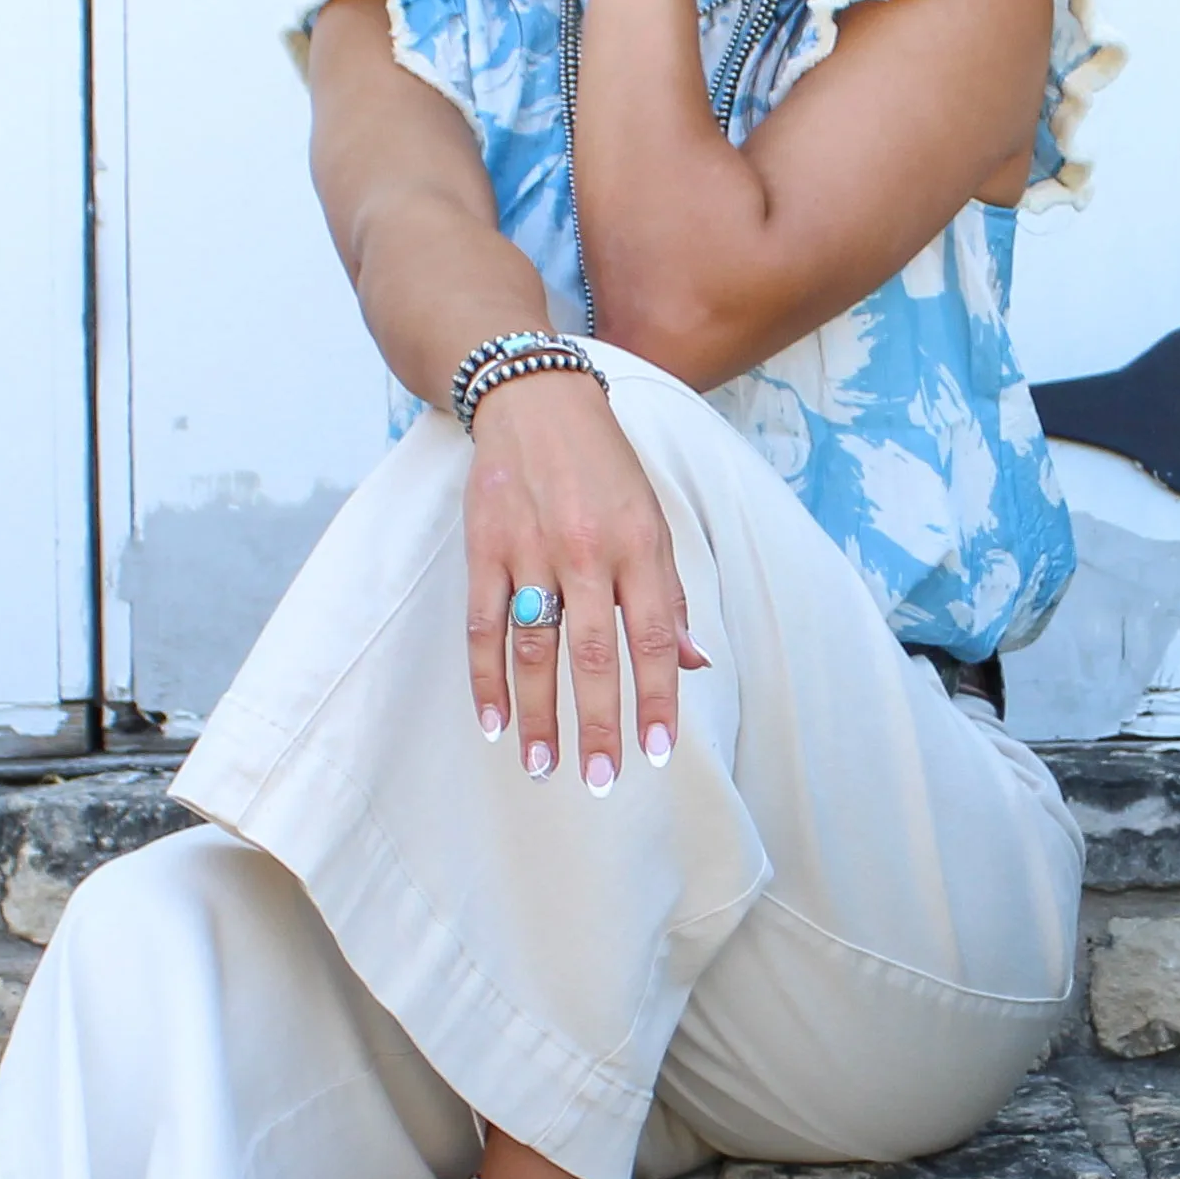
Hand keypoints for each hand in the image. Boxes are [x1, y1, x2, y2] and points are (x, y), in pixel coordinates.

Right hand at [464, 371, 708, 784]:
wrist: (534, 400)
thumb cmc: (603, 465)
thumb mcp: (653, 519)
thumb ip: (670, 594)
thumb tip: (696, 664)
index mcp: (639, 546)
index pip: (654, 637)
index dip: (656, 698)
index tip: (656, 752)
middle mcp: (587, 551)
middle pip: (595, 652)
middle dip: (599, 721)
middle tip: (600, 778)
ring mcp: (531, 551)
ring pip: (535, 646)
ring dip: (538, 713)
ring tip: (542, 766)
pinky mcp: (485, 549)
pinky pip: (483, 624)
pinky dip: (486, 676)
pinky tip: (492, 721)